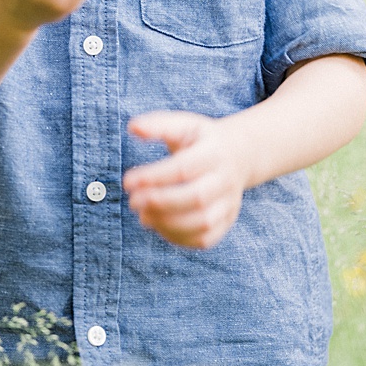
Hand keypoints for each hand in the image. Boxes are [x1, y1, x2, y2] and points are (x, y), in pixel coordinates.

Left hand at [123, 112, 248, 248]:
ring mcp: (229, 203)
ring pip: (203, 223)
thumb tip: (132, 126)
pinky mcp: (227, 221)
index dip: (154, 177)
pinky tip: (158, 226)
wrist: (238, 155)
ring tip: (143, 216)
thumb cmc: (201, 140)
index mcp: (214, 152)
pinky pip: (205, 239)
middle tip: (133, 201)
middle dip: (161, 203)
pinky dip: (179, 238)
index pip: (184, 168)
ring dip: (168, 224)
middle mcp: (226, 180)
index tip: (127, 182)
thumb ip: (158, 125)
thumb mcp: (184, 125)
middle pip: (196, 198)